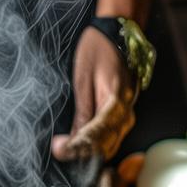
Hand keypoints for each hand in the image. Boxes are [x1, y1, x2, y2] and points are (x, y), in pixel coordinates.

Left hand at [52, 26, 136, 162]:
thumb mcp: (83, 79)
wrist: (117, 33)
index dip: (76, 146)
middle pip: (106, 145)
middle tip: (58, 149)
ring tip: (66, 146)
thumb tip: (74, 138)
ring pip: (111, 144)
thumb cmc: (97, 50)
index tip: (59, 149)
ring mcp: (128, 112)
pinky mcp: (125, 112)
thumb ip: (82, 111)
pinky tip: (81, 140)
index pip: (96, 134)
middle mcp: (126, 111)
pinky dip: (97, 142)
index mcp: (115, 101)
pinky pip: (114, 135)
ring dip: (89, 150)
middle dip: (82, 152)